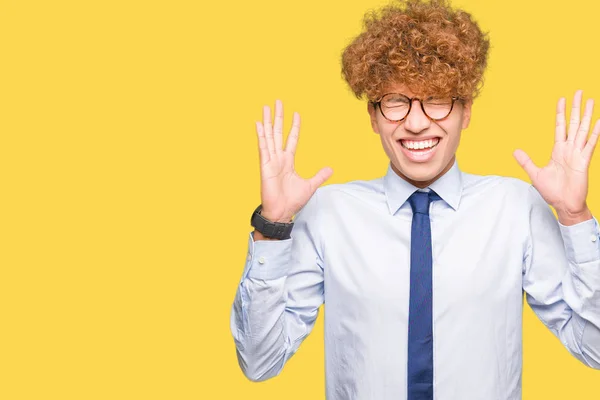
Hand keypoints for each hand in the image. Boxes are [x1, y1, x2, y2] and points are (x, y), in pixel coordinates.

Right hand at [255, 99, 332, 222]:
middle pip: (278, 132)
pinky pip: (263, 147)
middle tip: (278, 102)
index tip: (296, 114)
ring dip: (268, 121)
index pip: (291, 139)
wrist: (281, 212)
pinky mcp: (265, 165)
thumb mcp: (310, 185)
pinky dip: (261, 135)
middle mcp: (278, 158)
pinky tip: (259, 123)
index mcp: (288, 161)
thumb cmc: (292, 201)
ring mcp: (270, 160)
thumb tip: (331, 168)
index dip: (294, 126)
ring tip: (266, 107)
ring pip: (269, 136)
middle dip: (279, 117)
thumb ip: (319, 175)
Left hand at [513, 90, 599, 224]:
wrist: (564, 204)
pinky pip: (590, 144)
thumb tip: (515, 151)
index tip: (562, 99)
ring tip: (591, 100)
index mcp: (558, 150)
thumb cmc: (552, 191)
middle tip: (579, 92)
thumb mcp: (535, 174)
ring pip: (583, 130)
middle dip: (576, 108)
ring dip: (587, 115)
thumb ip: (526, 161)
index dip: (561, 113)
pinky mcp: (584, 161)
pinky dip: (596, 133)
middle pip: (574, 123)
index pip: (560, 127)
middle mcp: (569, 149)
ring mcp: (578, 154)